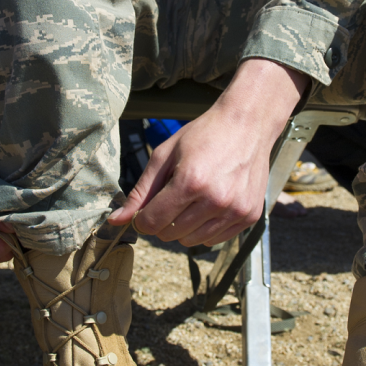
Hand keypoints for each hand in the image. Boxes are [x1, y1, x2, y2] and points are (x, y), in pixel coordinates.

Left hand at [109, 58, 309, 246]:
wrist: (248, 124)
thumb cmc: (204, 135)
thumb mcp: (165, 155)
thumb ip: (141, 191)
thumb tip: (116, 220)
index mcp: (191, 182)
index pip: (152, 222)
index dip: (142, 219)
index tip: (144, 210)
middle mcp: (216, 200)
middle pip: (170, 234)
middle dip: (162, 222)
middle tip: (170, 199)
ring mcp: (236, 210)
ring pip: (192, 241)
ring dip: (183, 227)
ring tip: (191, 200)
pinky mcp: (249, 216)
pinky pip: (215, 240)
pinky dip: (205, 229)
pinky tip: (209, 205)